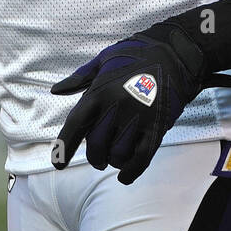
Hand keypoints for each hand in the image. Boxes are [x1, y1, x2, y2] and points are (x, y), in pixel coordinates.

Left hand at [51, 22, 230, 183]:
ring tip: (114, 158)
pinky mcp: (156, 127)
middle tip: (98, 158)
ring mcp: (137, 119)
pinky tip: (124, 176)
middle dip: (94, 157)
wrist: (174, 53)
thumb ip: (79, 78)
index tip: (58, 164)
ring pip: (117, 154)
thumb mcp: (103, 60)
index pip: (75, 125)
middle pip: (96, 145)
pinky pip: (141, 158)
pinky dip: (131, 171)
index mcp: (99, 92)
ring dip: (113, 161)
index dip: (65, 147)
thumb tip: (56, 90)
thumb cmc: (136, 55)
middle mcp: (116, 107)